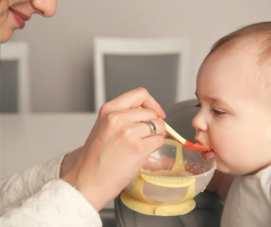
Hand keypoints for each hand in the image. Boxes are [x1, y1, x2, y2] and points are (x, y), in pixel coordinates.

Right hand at [61, 88, 165, 210]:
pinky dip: (155, 147)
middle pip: (152, 113)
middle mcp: (118, 117)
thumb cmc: (95, 158)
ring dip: (155, 136)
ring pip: (159, 126)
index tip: (156, 112)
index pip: (140, 94)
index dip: (152, 103)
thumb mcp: (104, 126)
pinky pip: (158, 141)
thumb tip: (149, 115)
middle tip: (144, 137)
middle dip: (154, 125)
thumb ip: (124, 116)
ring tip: (140, 146)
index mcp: (109, 109)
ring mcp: (129, 132)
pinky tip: (141, 154)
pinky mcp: (139, 148)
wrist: (87, 181)